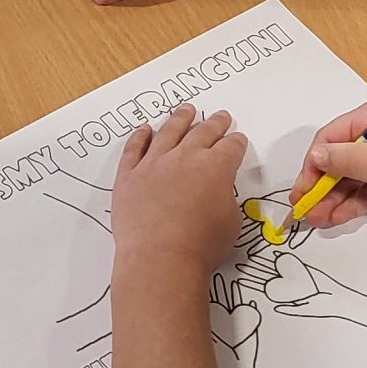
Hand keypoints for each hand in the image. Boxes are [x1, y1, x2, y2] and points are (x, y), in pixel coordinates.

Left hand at [111, 107, 245, 276]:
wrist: (160, 257)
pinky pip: (134, 148)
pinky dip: (140, 137)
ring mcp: (153, 163)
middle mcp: (185, 157)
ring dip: (180, 119)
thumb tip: (216, 191)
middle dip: (214, 123)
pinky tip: (145, 129)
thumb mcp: (231, 221)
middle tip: (219, 116)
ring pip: (168, 132)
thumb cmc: (201, 245)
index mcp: (215, 167)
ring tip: (186, 110)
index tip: (237, 139)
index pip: (230, 147)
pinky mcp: (129, 175)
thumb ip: (225, 197)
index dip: (236, 142)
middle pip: (202, 132)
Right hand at [292, 102, 366, 229]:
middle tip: (302, 208)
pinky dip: (345, 207)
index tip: (302, 188)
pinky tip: (331, 218)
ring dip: (329, 200)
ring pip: (345, 182)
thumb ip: (345, 160)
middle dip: (318, 186)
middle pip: (335, 162)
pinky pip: (360, 196)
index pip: (330, 140)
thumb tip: (314, 157)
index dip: (313, 164)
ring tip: (314, 219)